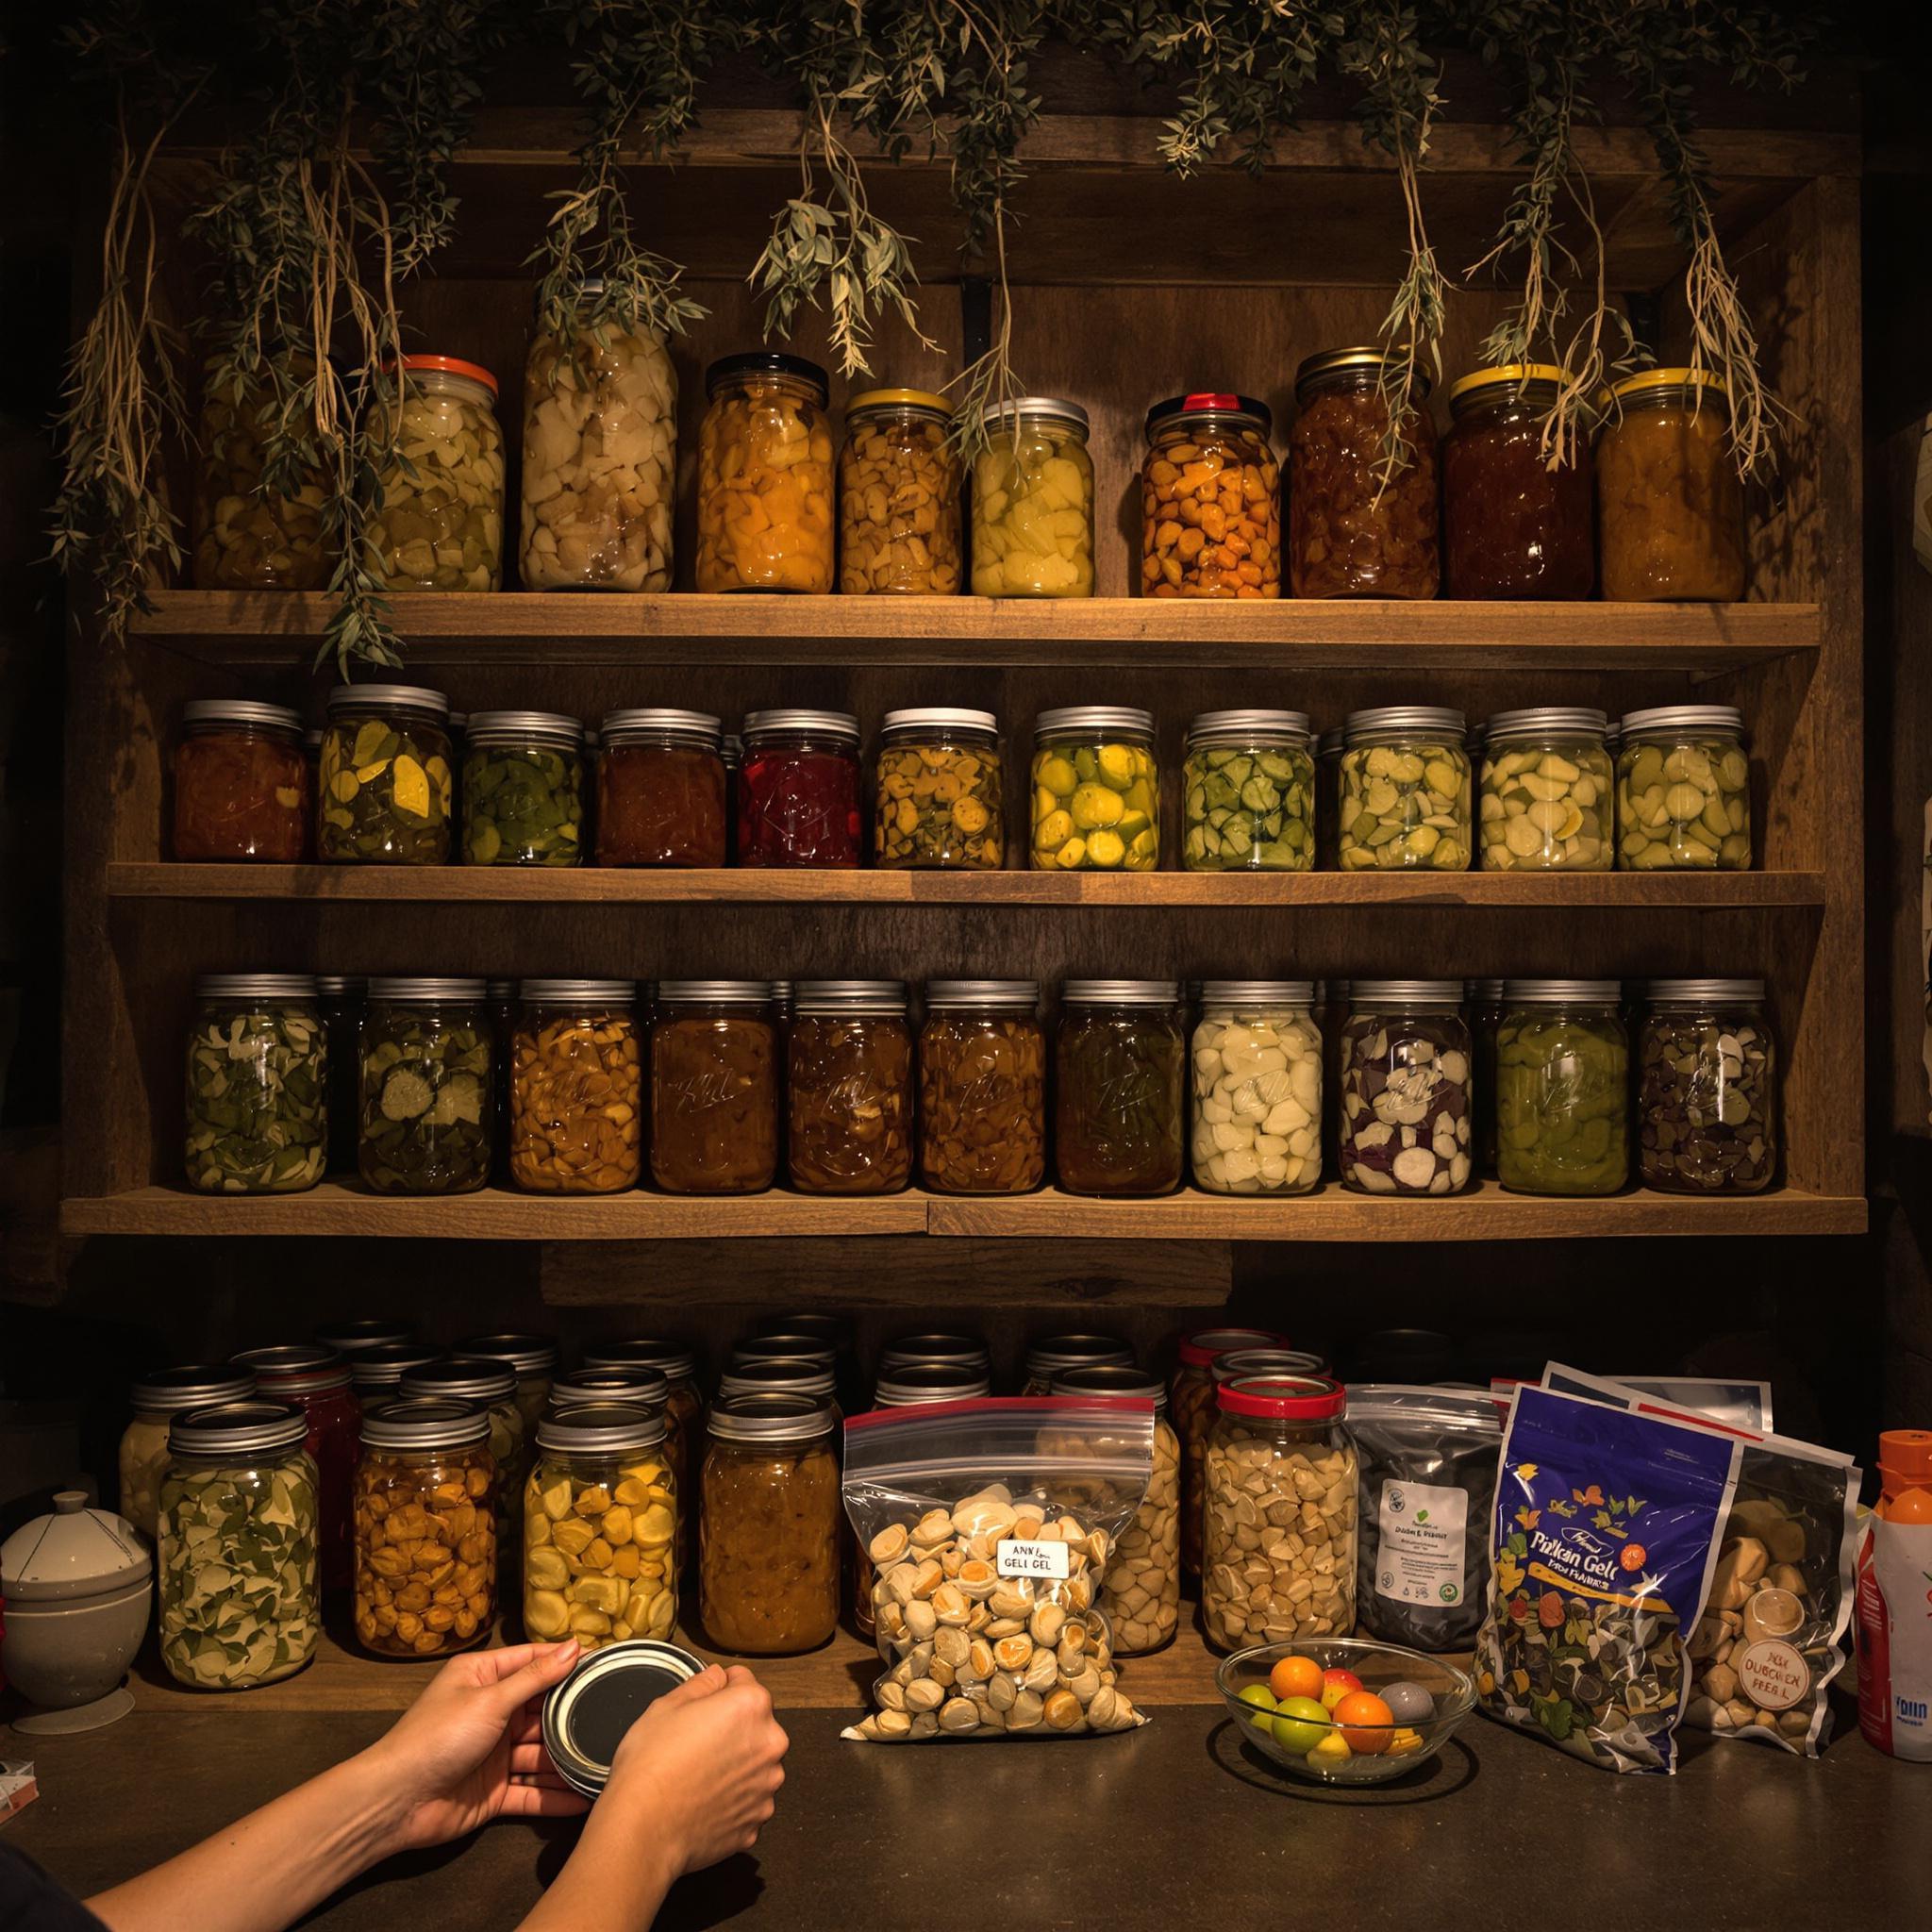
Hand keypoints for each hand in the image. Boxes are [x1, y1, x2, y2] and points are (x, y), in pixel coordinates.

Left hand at [358, 1640, 590, 1853]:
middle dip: (572, 1716)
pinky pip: (531, 1792)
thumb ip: (535, 1677)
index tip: (604, 1662)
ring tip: (606, 1760)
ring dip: (567, 1759)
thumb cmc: (437, 1737)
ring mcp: (494, 1754)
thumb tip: (573, 1646)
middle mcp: (491, 1713)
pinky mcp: (494, 1791)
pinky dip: (555, 1797)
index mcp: (483, 1678)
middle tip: (616, 1716)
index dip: (566, 1661)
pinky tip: (585, 1798)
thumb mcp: (490, 1699)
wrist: (396, 1802)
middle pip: (541, 1711)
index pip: (533, 1662)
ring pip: (540, 1754)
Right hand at [596, 1665, 788, 1876]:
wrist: (643, 1830)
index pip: (744, 1681)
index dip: (720, 1689)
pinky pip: (747, 1801)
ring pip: (753, 1764)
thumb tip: (717, 1677)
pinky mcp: (756, 1821)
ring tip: (697, 1775)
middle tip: (695, 1742)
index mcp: (751, 1707)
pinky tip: (703, 1800)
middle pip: (754, 1725)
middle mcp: (769, 1745)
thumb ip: (701, 1684)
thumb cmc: (650, 1767)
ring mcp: (766, 1787)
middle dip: (731, 1729)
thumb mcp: (666, 1706)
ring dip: (735, 1765)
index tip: (705, 1703)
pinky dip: (731, 1800)